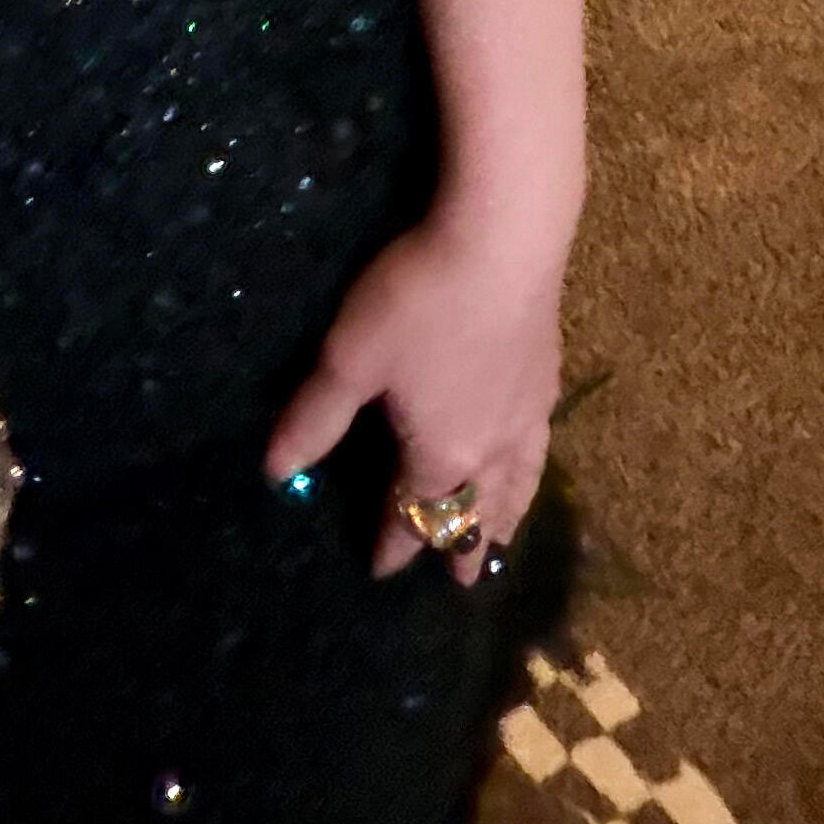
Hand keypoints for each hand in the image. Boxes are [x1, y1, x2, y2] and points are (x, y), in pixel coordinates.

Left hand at [262, 202, 565, 584]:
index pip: (413, 515)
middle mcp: (491, 449)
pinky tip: (531, 455)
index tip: (382, 570)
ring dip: (505, 519)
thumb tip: (275, 472)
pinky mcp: (548, 377)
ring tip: (501, 542)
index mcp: (441, 455)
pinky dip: (531, 474)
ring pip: (517, 486)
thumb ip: (316, 418)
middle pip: (474, 512)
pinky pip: (540, 448)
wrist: (504, 242)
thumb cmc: (418, 302)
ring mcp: (527, 414)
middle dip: (459, 546)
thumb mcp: (350, 358)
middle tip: (460, 581)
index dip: (394, 544)